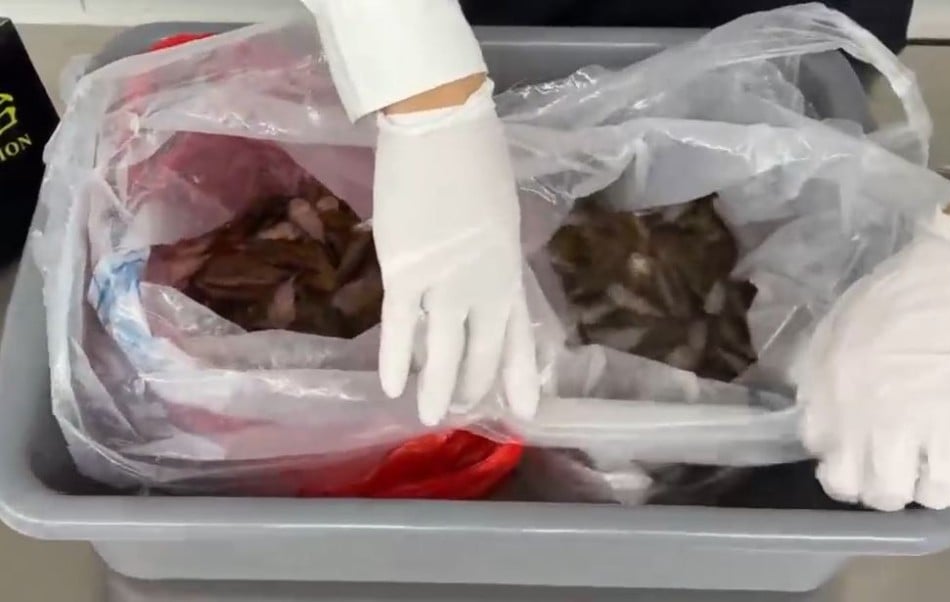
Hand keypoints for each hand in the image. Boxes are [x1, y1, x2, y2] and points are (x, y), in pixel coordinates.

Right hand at [373, 79, 539, 425]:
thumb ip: (495, 253)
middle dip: (474, 385)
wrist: (440, 127)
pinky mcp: (404, 273)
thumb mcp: (502, 213)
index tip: (526, 410)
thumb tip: (488, 276)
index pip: (518, 335)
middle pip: (481, 350)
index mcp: (510, 269)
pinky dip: (394, 359)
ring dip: (439, 388)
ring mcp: (444, 283)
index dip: (520, 374)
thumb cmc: (476, 157)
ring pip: (442, 351)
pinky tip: (392, 388)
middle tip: (465, 409)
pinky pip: (398, 327)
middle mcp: (484, 286)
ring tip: (432, 418)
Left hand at [797, 211, 949, 510]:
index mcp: (825, 385)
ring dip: (898, 490)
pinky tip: (942, 470)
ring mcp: (906, 431)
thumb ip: (817, 368)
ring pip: (889, 496)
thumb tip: (809, 399)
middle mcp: (857, 416)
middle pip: (845, 483)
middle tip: (876, 466)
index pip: (812, 443)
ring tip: (910, 472)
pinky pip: (940, 490)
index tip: (845, 441)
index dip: (830, 447)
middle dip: (858, 482)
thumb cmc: (900, 294)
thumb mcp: (836, 325)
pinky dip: (939, 488)